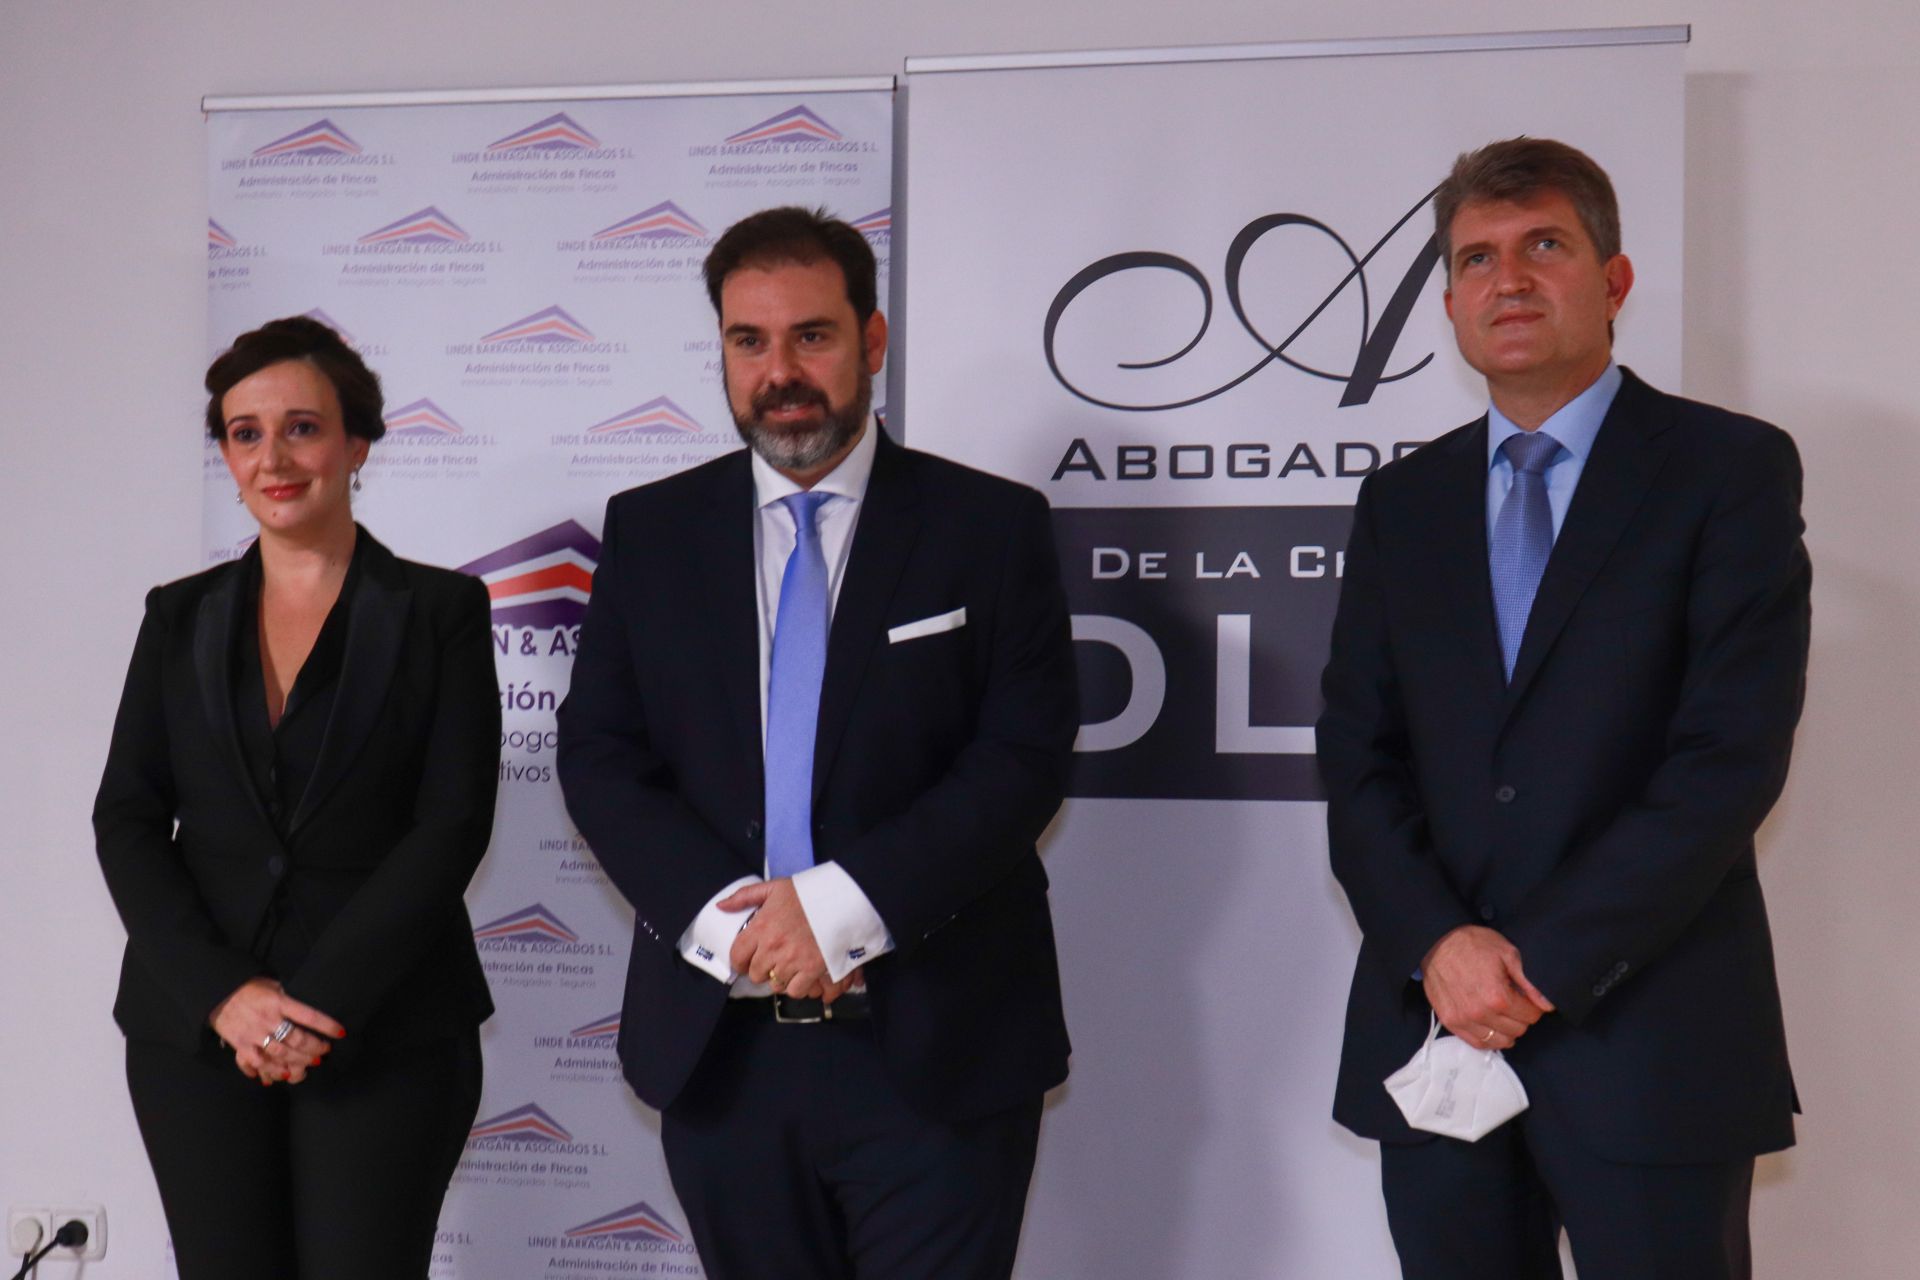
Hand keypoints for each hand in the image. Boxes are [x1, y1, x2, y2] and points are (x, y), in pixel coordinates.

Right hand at [209, 977, 344, 1084]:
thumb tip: (310, 1001)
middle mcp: (267, 1019)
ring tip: (310, 1064)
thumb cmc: (249, 988)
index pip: (308, 1015)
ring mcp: (253, 1034)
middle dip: (314, 1048)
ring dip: (298, 1061)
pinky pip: (256, 1062)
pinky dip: (269, 1070)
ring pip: (280, 1053)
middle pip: (296, 1039)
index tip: (341, 1033)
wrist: (217, 993)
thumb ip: (289, 996)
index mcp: (278, 1002)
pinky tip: (282, 1075)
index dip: (326, 1025)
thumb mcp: (272, 985)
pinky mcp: (240, 1045)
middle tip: (324, 1052)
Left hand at [720, 879, 831, 998]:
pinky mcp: (811, 970)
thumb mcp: (774, 888)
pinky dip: (797, 986)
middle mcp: (773, 947)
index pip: (737, 956)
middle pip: (755, 974)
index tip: (747, 960)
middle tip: (772, 960)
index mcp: (761, 927)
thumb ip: (745, 897)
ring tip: (788, 967)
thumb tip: (721, 906)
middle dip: (761, 969)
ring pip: (775, 984)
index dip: (740, 961)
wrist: (840, 900)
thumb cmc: (807, 893)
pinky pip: (796, 991)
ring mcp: (792, 960)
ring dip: (780, 978)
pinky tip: (801, 975)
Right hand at [1421, 925, 1554, 1050]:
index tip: (1524, 995)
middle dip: (1520, 1016)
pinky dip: (1488, 1037)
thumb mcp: (1507, 954)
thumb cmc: (1472, 944)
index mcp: (1498, 997)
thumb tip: (1548, 1005)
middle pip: (1518, 1030)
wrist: (1436, 942)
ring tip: (1500, 1011)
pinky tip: (1488, 1022)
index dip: (1532, 1005)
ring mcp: (1463, 1020)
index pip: (1531, 1016)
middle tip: (1512, 1000)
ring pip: (1500, 1041)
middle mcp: (1480, 1014)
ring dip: (1506, 1029)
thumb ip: (1529, 983)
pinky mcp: (1450, 1022)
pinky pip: (1478, 1043)